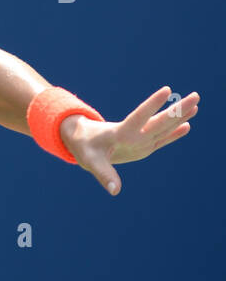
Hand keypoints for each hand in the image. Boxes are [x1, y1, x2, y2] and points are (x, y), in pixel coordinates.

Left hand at [61, 86, 198, 195]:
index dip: (152, 104)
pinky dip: (173, 133)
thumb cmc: (86, 149)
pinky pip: (161, 138)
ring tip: (195, 104)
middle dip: (176, 110)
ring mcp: (140, 139)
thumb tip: (115, 191)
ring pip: (162, 127)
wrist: (84, 141)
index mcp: (121, 132)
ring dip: (178, 117)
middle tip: (195, 96)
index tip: (166, 90)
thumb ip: (104, 174)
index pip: (139, 116)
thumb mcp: (92, 162)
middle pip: (158, 121)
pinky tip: (187, 125)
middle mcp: (134, 134)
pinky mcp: (143, 145)